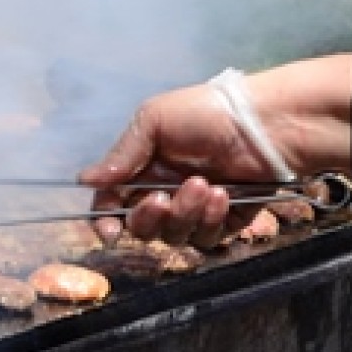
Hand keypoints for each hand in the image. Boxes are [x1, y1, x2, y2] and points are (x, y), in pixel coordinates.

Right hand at [77, 82, 278, 246]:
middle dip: (148, 218)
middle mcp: (165, 192)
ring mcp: (195, 209)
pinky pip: (207, 238)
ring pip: (174, 235)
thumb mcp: (154, 120)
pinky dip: (212, 220)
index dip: (106, 221)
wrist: (267, 122)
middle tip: (163, 198)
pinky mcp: (226, 221)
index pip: (113, 204)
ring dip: (185, 213)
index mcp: (143, 169)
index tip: (109, 231)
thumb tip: (84, 181)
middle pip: (141, 227)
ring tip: (206, 186)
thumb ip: (121, 155)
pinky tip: (224, 195)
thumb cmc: (207, 113)